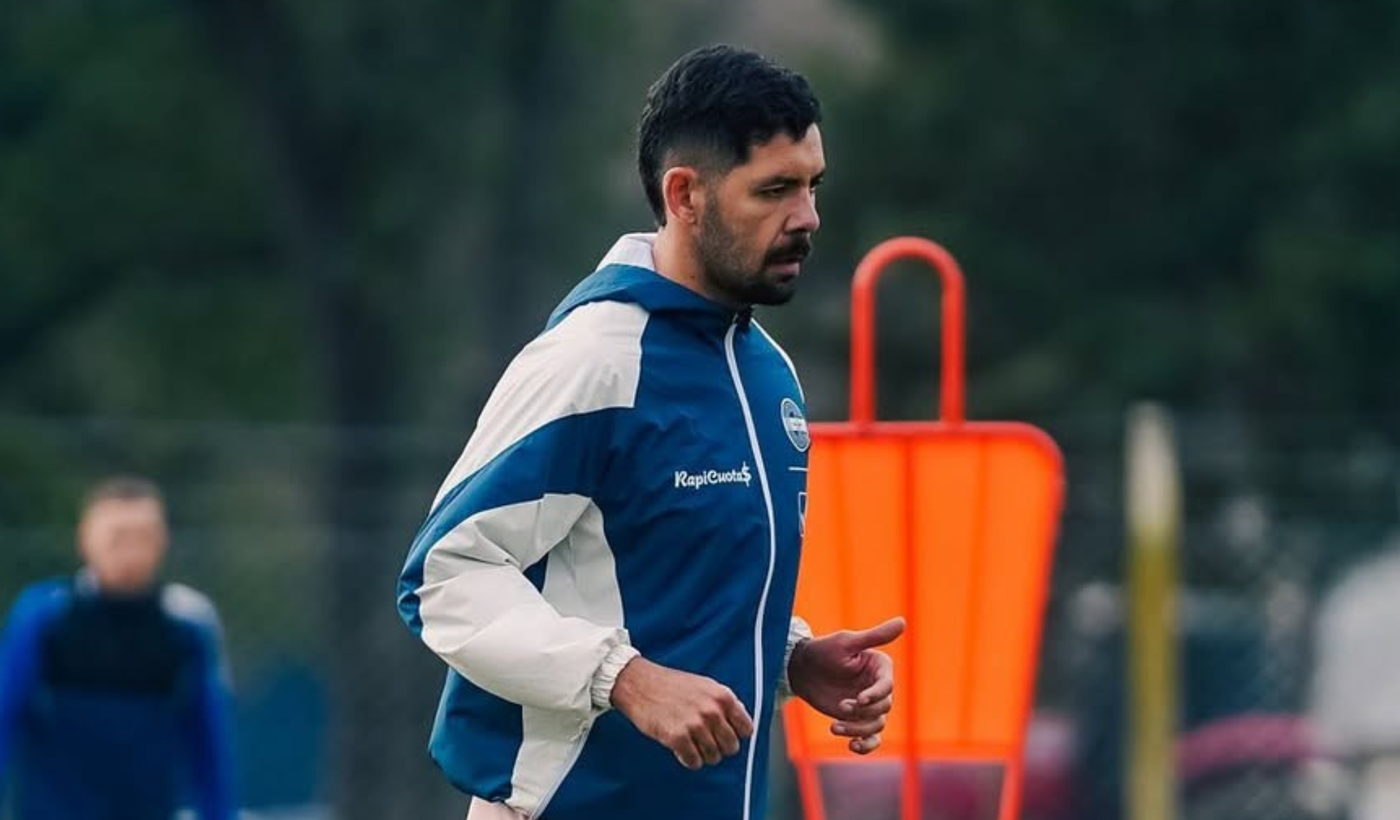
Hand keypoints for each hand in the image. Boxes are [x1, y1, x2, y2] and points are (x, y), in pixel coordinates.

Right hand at [610, 656, 753, 769]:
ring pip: (713, 758)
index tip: (724, 734)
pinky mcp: (677, 737)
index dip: (736, 735)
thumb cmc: (672, 685)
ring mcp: (695, 725)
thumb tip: (742, 720)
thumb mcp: (706, 685)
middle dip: (719, 747)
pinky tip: (681, 748)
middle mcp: (712, 711)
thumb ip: (725, 702)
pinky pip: (694, 762)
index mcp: (722, 697)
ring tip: (691, 743)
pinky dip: (688, 759)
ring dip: (703, 754)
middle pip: (731, 747)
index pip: (746, 729)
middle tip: (705, 740)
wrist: (640, 684)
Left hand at [787, 617, 904, 753]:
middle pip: (884, 708)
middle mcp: (878, 687)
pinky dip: (866, 745)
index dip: (875, 695)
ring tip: (835, 727)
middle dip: (863, 712)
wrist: (801, 669)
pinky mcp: (857, 719)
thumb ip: (875, 636)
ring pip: (876, 725)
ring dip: (858, 729)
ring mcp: (868, 705)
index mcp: (880, 668)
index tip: (859, 700)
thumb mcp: (847, 642)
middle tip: (841, 707)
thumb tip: (902, 621)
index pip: (887, 686)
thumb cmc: (824, 650)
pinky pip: (871, 738)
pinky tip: (852, 746)